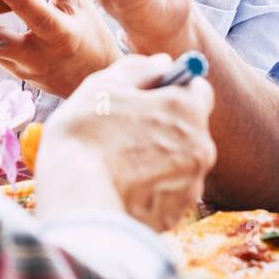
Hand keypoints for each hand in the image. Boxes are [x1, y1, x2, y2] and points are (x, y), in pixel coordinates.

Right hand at [35, 54, 216, 231]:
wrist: (77, 201)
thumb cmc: (86, 135)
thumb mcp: (104, 86)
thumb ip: (139, 69)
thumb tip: (161, 63)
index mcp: (186, 109)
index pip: (198, 88)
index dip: (173, 88)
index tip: (149, 95)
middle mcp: (201, 146)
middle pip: (190, 127)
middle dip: (165, 125)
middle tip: (126, 130)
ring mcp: (192, 184)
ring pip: (179, 161)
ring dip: (158, 157)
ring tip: (119, 162)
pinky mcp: (178, 214)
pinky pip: (168, 191)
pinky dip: (152, 187)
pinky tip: (122, 186)